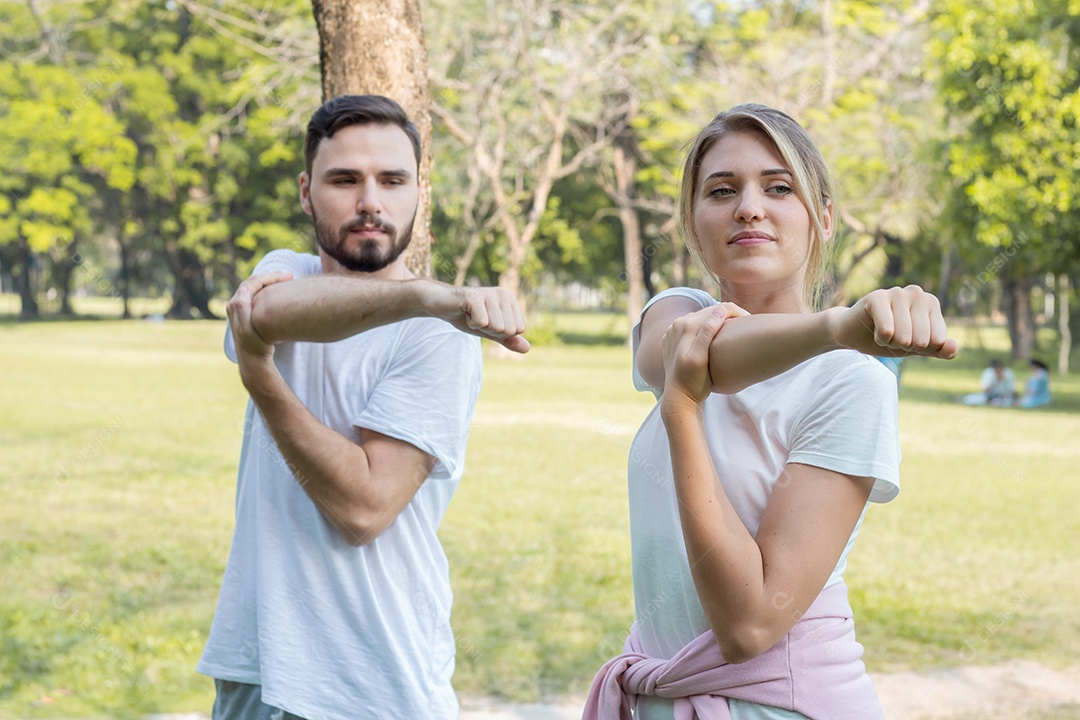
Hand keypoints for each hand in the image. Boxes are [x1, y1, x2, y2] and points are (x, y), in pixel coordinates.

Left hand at [226, 271, 293, 362]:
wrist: (253, 360)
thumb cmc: (255, 346)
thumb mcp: (248, 329)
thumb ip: (242, 308)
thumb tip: (242, 293)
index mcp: (235, 304)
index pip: (254, 282)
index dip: (271, 276)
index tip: (289, 276)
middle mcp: (235, 304)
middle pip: (254, 282)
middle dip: (271, 277)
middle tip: (289, 275)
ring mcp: (240, 308)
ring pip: (256, 288)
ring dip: (270, 282)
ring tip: (285, 281)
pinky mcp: (246, 313)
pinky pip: (258, 295)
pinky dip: (268, 290)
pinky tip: (280, 293)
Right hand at [424, 282, 529, 352]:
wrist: (440, 304)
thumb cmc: (466, 316)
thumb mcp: (490, 331)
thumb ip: (508, 339)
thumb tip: (527, 348)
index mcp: (510, 300)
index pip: (517, 330)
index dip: (499, 332)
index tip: (486, 321)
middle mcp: (503, 294)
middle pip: (508, 330)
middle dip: (490, 330)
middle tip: (476, 318)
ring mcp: (490, 293)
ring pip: (497, 327)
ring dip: (479, 326)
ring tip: (470, 314)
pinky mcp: (475, 296)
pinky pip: (482, 322)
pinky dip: (471, 323)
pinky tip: (464, 312)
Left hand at [660, 304, 739, 411]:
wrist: (678, 398)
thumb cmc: (693, 382)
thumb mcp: (700, 359)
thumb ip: (707, 333)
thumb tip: (720, 309)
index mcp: (685, 325)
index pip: (716, 310)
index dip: (736, 313)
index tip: (752, 320)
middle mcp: (677, 323)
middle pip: (709, 312)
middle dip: (729, 315)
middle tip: (749, 323)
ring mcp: (674, 330)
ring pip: (703, 318)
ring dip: (720, 320)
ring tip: (738, 328)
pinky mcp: (675, 338)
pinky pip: (696, 327)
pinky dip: (709, 328)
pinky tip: (722, 336)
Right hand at [827, 285, 957, 358]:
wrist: (853, 334)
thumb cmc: (888, 338)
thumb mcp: (917, 348)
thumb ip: (939, 350)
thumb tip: (953, 346)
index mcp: (931, 302)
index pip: (938, 340)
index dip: (921, 348)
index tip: (908, 338)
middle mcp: (917, 293)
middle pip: (922, 340)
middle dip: (905, 346)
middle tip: (892, 336)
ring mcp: (897, 292)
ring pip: (904, 337)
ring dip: (891, 343)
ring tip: (883, 333)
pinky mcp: (876, 297)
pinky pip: (887, 331)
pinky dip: (880, 339)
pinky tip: (873, 330)